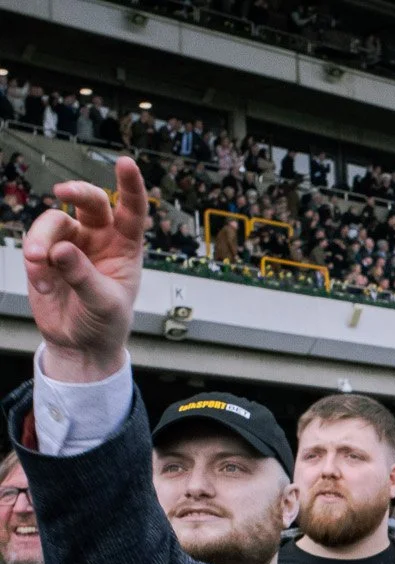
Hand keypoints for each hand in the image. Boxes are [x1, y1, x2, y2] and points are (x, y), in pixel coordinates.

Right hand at [23, 157, 147, 382]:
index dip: (131, 186)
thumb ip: (84, 277)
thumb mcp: (104, 304)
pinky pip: (35, 244)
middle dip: (76, 191)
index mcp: (126, 247)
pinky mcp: (47, 254)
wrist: (80, 343)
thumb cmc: (105, 322)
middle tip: (62, 192)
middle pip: (89, 201)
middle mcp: (99, 238)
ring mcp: (71, 243)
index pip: (133, 210)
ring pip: (53, 222)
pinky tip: (42, 283)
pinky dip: (35, 262)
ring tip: (39, 265)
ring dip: (42, 240)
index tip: (126, 163)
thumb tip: (61, 250)